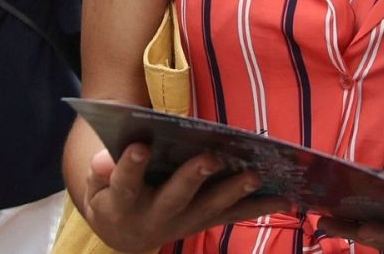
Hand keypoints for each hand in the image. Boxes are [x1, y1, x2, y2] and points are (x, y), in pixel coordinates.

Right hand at [80, 143, 287, 251]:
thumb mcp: (96, 184)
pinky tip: (287, 197)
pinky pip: (232, 216)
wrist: (122, 235)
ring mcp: (183, 223)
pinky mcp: (204, 223)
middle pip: (176, 197)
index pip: (125, 183)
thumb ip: (101, 171)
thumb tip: (106, 159)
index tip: (140, 147)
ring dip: (234, 192)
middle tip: (210, 157)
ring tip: (255, 174)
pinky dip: (259, 206)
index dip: (131, 167)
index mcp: (122, 203)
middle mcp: (156, 218)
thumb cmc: (111, 195)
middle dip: (193, 177)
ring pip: (210, 208)